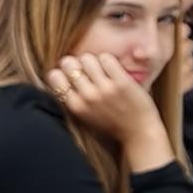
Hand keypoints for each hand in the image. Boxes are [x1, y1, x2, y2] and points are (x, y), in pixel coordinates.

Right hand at [46, 53, 162, 144]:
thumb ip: (72, 99)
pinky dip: (109, 61)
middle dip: (76, 64)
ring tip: (102, 71)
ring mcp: (105, 89)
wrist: (139, 134)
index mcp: (76, 106)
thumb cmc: (111, 124)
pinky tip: (113, 70)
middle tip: (87, 71)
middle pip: (69, 63)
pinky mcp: (122, 82)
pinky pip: (106, 58)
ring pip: (87, 58)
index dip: (62, 72)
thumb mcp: (85, 116)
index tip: (72, 75)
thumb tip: (57, 74)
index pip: (54, 76)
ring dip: (94, 61)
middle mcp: (87, 97)